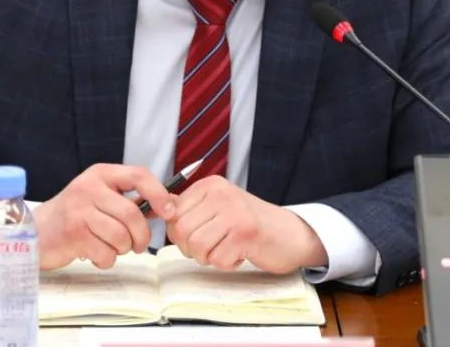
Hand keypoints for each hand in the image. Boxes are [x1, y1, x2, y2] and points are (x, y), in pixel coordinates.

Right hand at [36, 164, 175, 270]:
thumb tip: (170, 204)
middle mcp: (89, 187)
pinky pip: (106, 253)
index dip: (159, 193)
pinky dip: (107, 260)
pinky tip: (95, 253)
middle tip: (138, 245)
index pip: (138, 175)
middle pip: (131, 213)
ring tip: (112, 247)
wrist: (36, 232)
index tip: (169, 211)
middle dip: (141, 235)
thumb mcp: (101, 198)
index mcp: (101, 174)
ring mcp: (79, 210)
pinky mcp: (72, 234)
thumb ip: (131, 199)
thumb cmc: (75, 215)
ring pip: (120, 236)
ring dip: (123, 249)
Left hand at [165, 176, 327, 273]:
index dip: (178, 234)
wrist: (290, 233)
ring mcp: (234, 211)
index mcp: (210, 185)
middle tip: (211, 248)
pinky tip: (240, 254)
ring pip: (196, 246)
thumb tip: (159, 211)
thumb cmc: (250, 224)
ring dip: (208, 258)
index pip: (172, 213)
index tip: (197, 237)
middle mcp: (220, 194)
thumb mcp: (218, 207)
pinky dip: (226, 264)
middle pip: (180, 231)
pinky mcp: (246, 233)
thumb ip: (191, 209)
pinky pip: (217, 258)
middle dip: (191, 249)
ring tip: (225, 250)